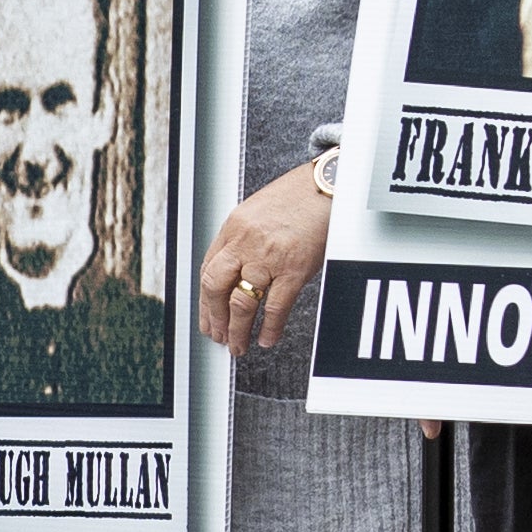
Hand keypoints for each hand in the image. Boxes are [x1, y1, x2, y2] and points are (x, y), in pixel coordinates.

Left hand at [195, 165, 332, 358]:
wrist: (325, 187)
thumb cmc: (295, 198)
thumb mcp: (254, 213)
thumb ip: (240, 242)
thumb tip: (230, 275)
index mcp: (233, 228)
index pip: (207, 271)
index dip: (205, 301)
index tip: (207, 319)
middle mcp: (246, 243)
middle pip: (216, 288)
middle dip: (214, 318)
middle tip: (217, 336)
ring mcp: (269, 257)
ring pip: (242, 302)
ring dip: (236, 330)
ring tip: (237, 345)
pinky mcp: (294, 268)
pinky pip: (276, 306)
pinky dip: (269, 327)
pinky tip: (266, 339)